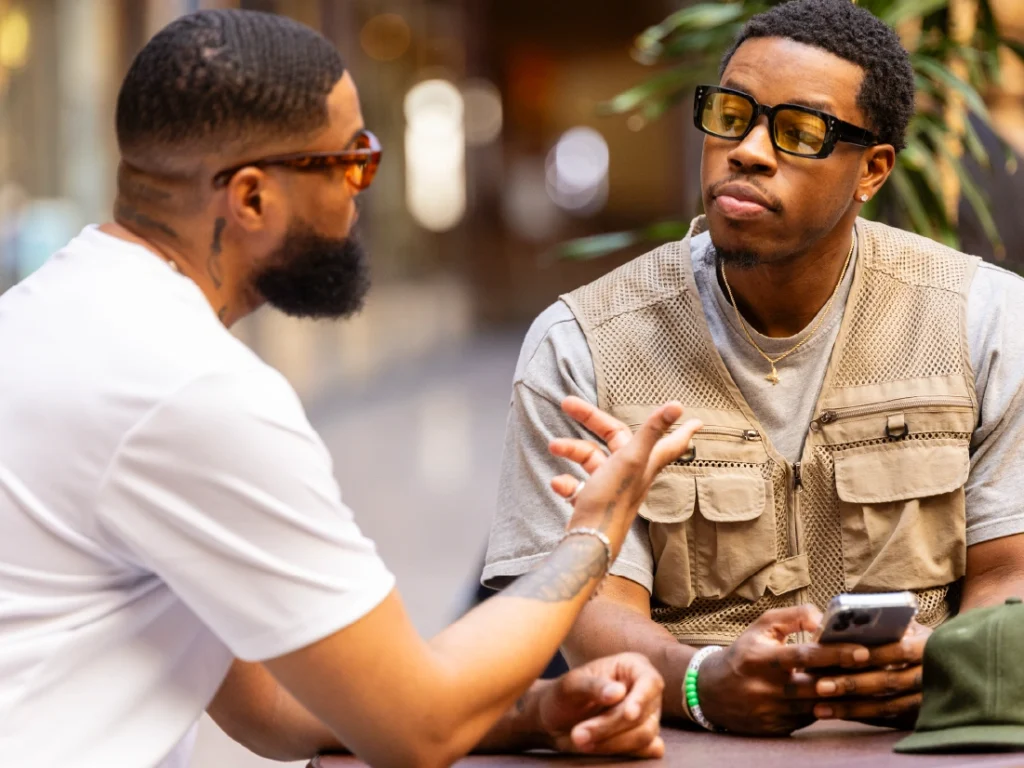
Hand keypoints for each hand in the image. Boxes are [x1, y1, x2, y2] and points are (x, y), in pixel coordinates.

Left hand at [534, 653, 664, 757]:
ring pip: (644, 736)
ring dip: (611, 743)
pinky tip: (601, 747)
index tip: (628, 714)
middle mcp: (646, 691)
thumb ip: (593, 686)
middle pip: (643, 715)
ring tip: (580, 740)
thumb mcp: (571, 685)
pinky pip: (647, 751)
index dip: (642, 699)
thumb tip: (619, 693)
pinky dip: (625, 753)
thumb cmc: (565, 695)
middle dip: (609, 727)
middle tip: (578, 734)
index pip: (650, 682)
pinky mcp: (645, 740)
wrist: (557, 720)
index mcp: (633, 667)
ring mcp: (649, 717)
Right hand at [549, 396, 701, 553]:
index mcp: (644, 463)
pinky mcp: (592, 500)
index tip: (697, 422)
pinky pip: (577, 483)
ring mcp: (610, 487)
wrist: (590, 541)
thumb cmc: (612, 500)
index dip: (681, 431)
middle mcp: (630, 473)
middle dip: (590, 420)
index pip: (668, 442)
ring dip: (571, 450)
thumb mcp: (631, 458)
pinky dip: (566, 481)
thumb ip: (652, 430)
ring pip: (590, 458)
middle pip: (613, 437)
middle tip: (568, 403)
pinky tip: (559, 484)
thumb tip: (676, 404)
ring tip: (553, 446)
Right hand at [697, 605, 871, 735]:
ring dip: (848, 698)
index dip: (835, 654)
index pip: (805, 656)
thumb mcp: (761, 627)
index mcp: (762, 659)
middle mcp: (767, 688)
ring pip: (820, 707)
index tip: (864, 651)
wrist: (711, 692)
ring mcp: (774, 712)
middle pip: (818, 686)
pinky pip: (812, 720)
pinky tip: (853, 702)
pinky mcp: (779, 729)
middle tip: (884, 671)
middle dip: (852, 679)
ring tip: (878, 687)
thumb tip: (822, 620)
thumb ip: (792, 617)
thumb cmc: (744, 654)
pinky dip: (832, 711)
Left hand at [809, 621, 929, 728]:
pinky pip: (886, 720)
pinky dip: (861, 718)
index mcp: (928, 646)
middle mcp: (930, 675)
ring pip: (886, 706)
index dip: (874, 655)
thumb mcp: (910, 628)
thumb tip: (846, 623)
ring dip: (851, 707)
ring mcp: (926, 700)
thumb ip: (886, 626)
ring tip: (819, 708)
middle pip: (888, 681)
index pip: (900, 650)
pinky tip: (836, 715)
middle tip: (820, 686)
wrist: (950, 668)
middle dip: (852, 684)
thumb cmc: (918, 640)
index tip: (843, 658)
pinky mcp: (918, 717)